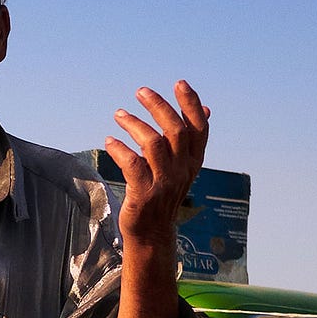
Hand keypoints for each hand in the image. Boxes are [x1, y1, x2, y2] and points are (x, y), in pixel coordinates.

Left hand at [105, 81, 210, 248]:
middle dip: (159, 106)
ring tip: (119, 114)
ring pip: (153, 144)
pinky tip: (110, 141)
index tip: (179, 83)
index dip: (191, 104)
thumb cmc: (163, 194)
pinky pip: (133, 164)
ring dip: (135, 124)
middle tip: (141, 92)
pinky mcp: (144, 195)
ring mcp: (164, 183)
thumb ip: (191, 139)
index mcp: (193, 162)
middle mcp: (182, 171)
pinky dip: (120, 149)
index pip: (199, 128)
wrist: (152, 234)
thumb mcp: (182, 166)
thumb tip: (206, 109)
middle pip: (176, 131)